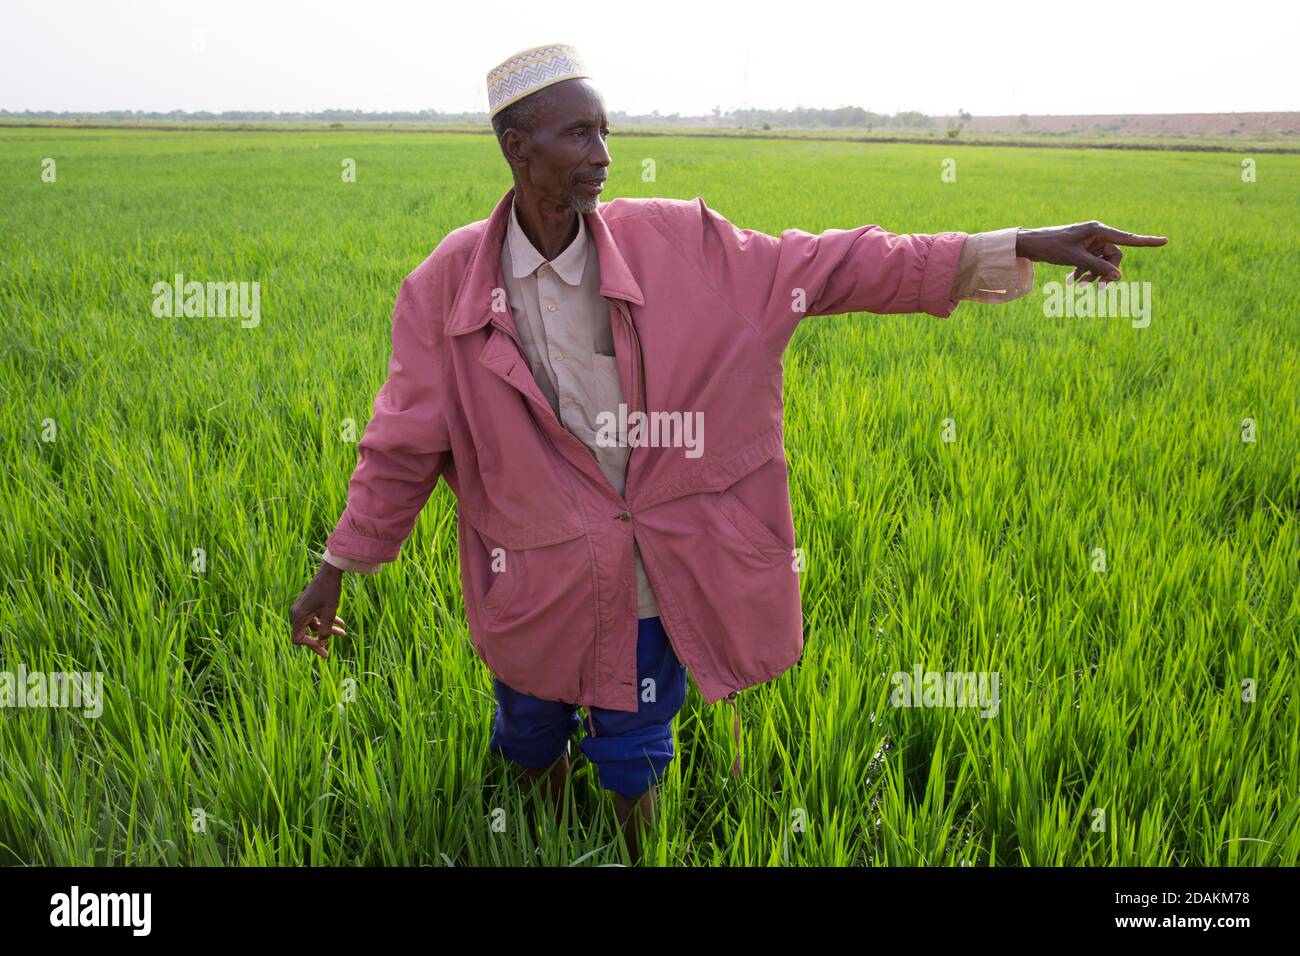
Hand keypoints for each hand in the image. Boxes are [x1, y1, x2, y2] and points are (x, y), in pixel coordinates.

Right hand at [289, 562, 346, 659]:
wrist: (331, 571)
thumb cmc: (330, 591)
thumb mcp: (329, 613)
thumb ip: (325, 630)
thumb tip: (322, 643)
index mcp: (298, 616)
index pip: (298, 639)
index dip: (310, 645)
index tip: (324, 648)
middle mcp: (297, 613)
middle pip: (305, 634)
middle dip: (319, 640)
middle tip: (328, 653)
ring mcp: (303, 608)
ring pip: (314, 625)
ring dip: (327, 630)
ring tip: (343, 633)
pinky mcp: (309, 604)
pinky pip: (316, 617)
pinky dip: (327, 620)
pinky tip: (341, 624)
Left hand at [1015, 220, 1167, 284]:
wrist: (1030, 244)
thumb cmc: (1051, 246)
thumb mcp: (1076, 259)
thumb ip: (1098, 267)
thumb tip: (1118, 277)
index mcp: (1098, 230)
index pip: (1127, 238)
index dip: (1147, 241)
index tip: (1166, 241)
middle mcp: (1097, 233)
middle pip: (1114, 255)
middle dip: (1106, 272)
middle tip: (1098, 289)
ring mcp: (1089, 241)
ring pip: (1102, 262)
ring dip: (1093, 275)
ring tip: (1077, 286)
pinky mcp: (1082, 248)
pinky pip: (1091, 262)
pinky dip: (1084, 272)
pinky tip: (1071, 282)